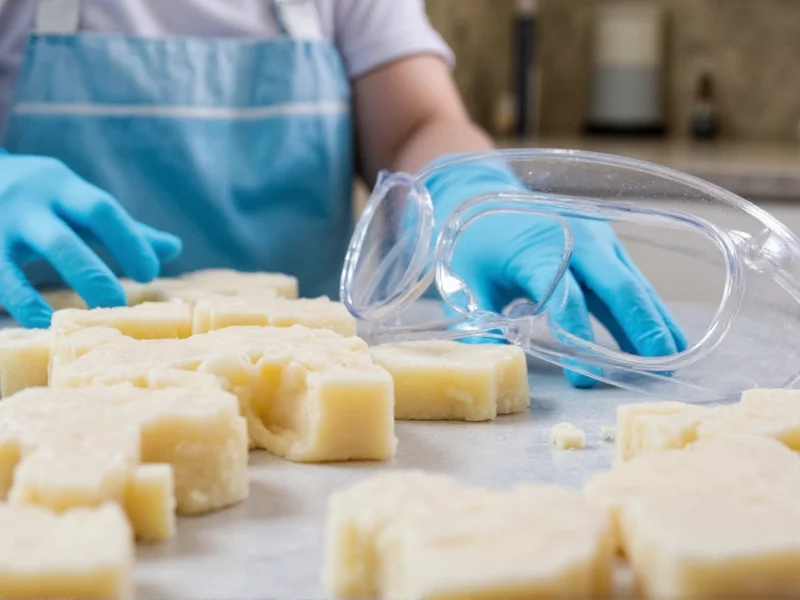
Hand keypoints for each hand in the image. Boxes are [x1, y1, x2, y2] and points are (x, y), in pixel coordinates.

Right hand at [0, 152, 182, 327]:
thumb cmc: (40, 197)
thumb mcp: (78, 201)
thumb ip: (122, 227)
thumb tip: (174, 248)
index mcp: (62, 188)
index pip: (101, 210)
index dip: (129, 241)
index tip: (150, 273)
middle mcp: (26, 204)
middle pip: (61, 242)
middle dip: (90, 276)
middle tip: (117, 306)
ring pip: (11, 268)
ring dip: (35, 299)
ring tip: (65, 323)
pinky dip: (14, 302)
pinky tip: (35, 323)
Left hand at [423, 156, 686, 387]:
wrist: (488, 194)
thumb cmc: (477, 240)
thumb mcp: (467, 278)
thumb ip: (480, 320)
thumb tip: (490, 362)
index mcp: (538, 249)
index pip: (564, 296)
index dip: (577, 336)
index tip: (583, 376)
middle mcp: (576, 242)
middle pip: (617, 287)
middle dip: (641, 329)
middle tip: (658, 369)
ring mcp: (597, 243)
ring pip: (634, 286)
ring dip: (656, 323)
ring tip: (674, 362)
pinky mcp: (607, 249)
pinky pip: (634, 283)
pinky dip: (652, 312)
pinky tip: (669, 341)